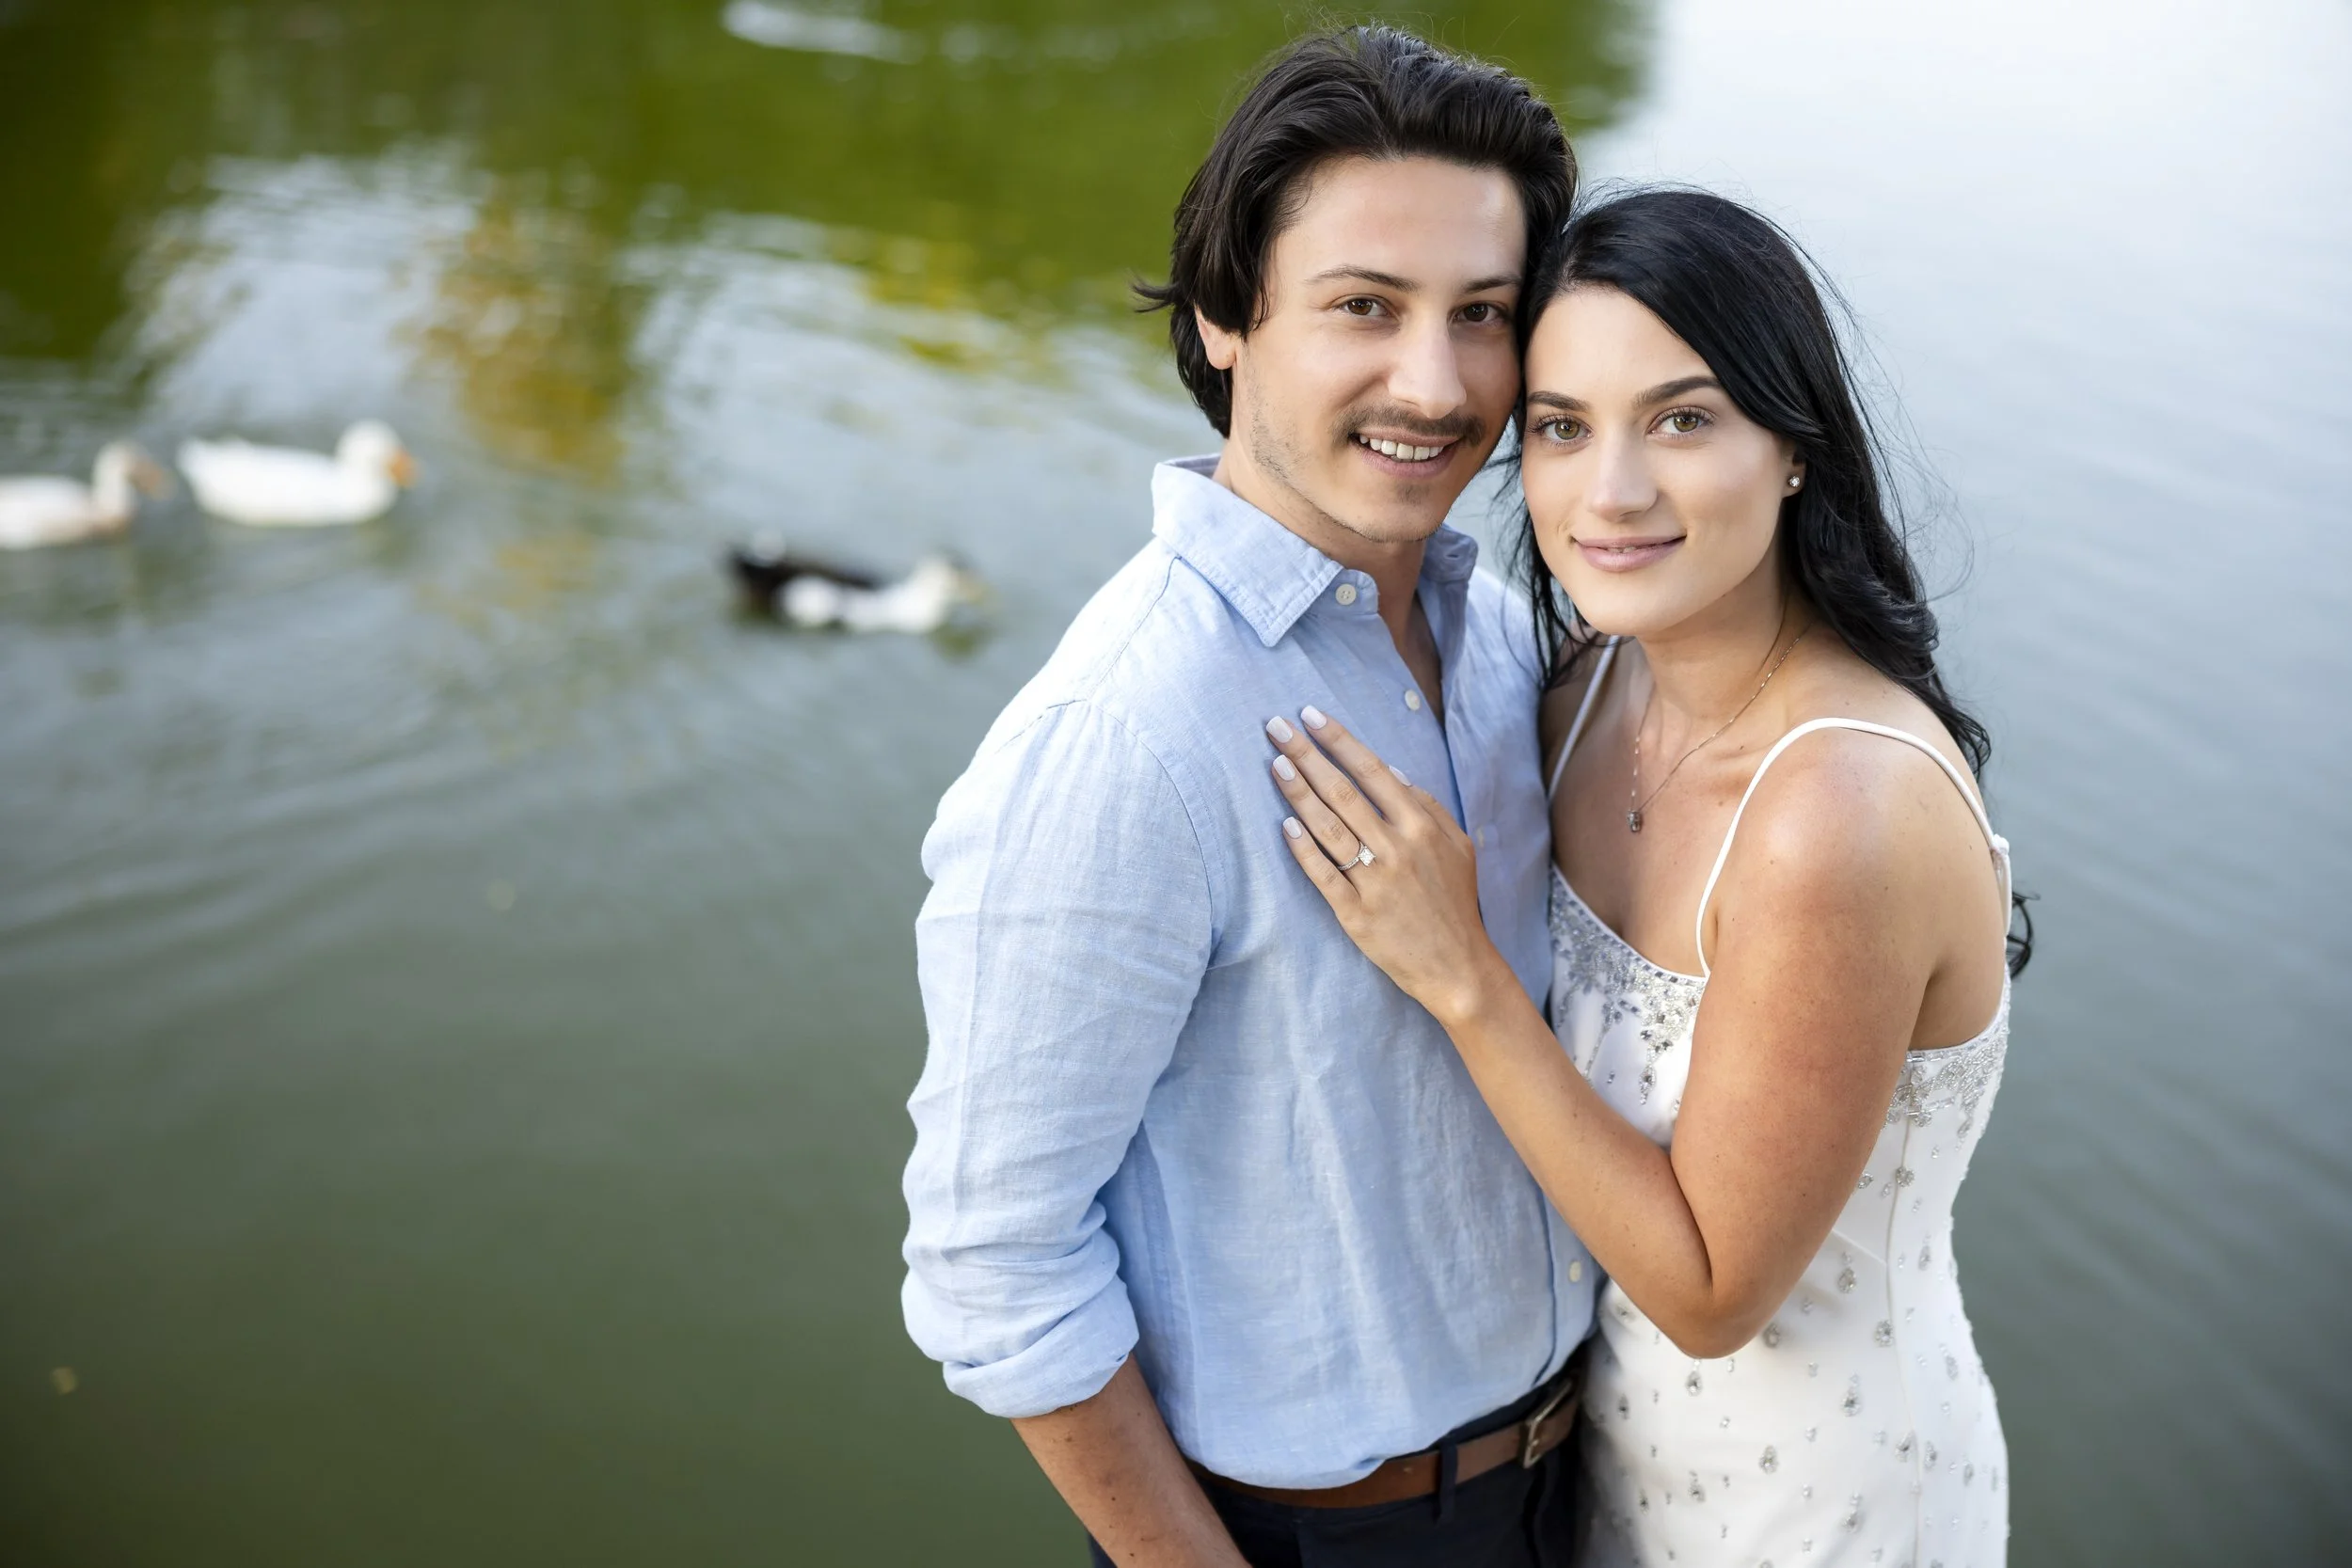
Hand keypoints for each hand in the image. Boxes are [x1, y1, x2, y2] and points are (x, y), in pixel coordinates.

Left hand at [1265, 706, 1506, 1024]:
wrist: (1457, 966)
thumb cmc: (1454, 902)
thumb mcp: (1458, 847)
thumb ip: (1427, 806)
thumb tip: (1391, 771)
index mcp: (1421, 826)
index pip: (1372, 770)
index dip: (1339, 740)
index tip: (1311, 715)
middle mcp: (1397, 848)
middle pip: (1342, 791)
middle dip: (1306, 754)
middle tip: (1276, 727)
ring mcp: (1375, 881)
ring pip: (1328, 827)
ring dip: (1298, 793)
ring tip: (1276, 765)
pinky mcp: (1355, 913)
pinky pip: (1323, 874)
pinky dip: (1303, 848)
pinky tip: (1285, 825)